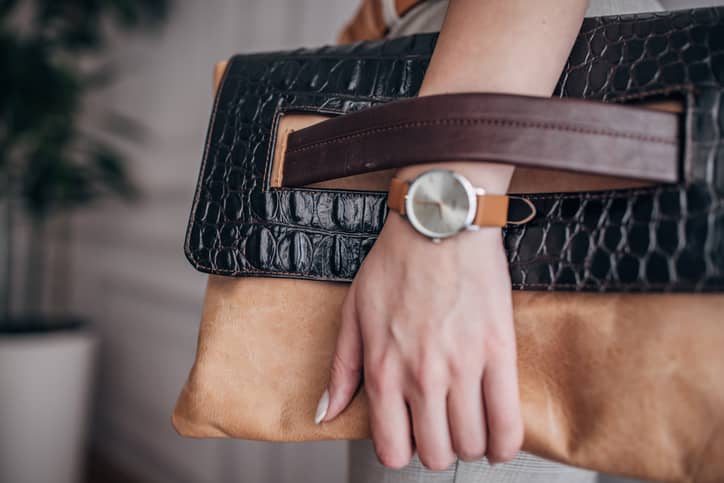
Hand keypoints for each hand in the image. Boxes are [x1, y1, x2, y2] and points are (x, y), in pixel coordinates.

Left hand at [316, 193, 522, 468]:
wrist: (439, 223)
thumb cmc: (396, 262)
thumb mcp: (353, 313)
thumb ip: (341, 370)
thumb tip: (327, 414)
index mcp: (383, 371)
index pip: (393, 450)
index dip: (402, 452)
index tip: (410, 439)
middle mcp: (422, 378)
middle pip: (437, 454)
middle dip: (438, 450)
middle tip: (441, 429)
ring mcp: (463, 368)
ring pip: (471, 444)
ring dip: (471, 445)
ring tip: (470, 425)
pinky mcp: (499, 353)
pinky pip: (508, 422)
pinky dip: (505, 442)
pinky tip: (500, 437)